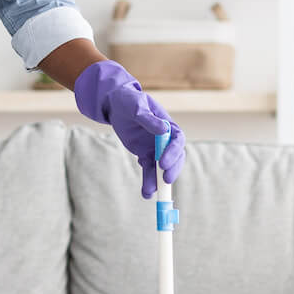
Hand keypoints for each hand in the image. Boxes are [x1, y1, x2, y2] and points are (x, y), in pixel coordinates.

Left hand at [72, 60, 185, 197]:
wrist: (115, 105)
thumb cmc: (129, 100)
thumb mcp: (137, 106)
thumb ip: (149, 119)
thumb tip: (163, 129)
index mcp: (168, 124)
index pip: (177, 140)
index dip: (173, 153)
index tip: (163, 163)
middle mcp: (165, 139)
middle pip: (175, 157)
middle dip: (171, 170)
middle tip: (164, 180)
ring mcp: (156, 148)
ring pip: (161, 168)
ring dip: (157, 181)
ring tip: (150, 192)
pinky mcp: (145, 155)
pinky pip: (149, 170)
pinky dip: (148, 181)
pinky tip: (146, 193)